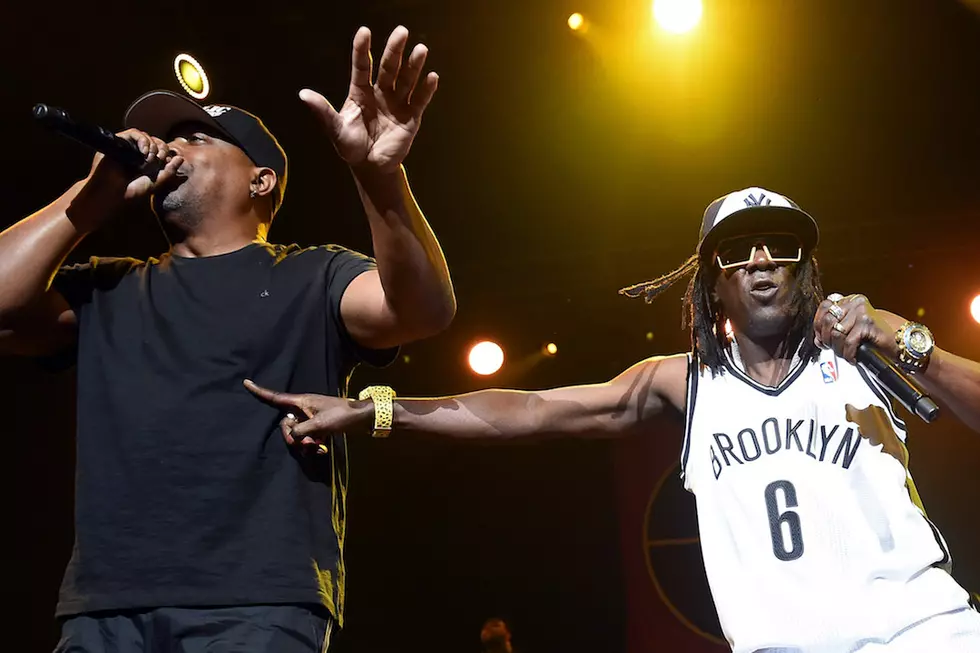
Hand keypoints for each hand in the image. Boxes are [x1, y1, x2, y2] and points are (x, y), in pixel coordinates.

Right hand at [74, 129, 183, 228]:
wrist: (111, 193)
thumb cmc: (131, 191)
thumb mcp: (156, 183)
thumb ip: (169, 171)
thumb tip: (180, 157)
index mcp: (147, 162)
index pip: (161, 150)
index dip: (166, 154)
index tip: (166, 163)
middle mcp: (138, 154)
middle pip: (156, 142)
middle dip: (161, 150)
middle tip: (156, 162)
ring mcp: (128, 147)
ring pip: (146, 137)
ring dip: (152, 147)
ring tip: (148, 160)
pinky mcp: (118, 142)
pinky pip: (134, 133)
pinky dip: (143, 140)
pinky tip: (144, 152)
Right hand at [243, 379, 370, 454]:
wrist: (363, 418)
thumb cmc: (342, 415)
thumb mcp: (319, 424)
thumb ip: (301, 430)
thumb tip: (291, 434)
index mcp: (302, 401)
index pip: (276, 397)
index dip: (260, 391)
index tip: (246, 382)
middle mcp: (304, 409)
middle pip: (286, 424)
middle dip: (293, 437)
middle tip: (307, 444)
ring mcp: (311, 418)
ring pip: (297, 433)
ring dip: (305, 443)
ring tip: (318, 447)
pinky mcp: (319, 427)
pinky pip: (307, 438)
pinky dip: (313, 445)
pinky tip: (323, 449)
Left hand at [300, 26, 438, 172]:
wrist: (370, 167)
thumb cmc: (351, 147)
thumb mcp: (336, 130)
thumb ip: (323, 112)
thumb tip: (303, 94)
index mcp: (360, 92)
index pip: (362, 66)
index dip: (362, 49)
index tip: (365, 32)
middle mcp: (380, 93)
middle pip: (389, 68)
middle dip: (395, 50)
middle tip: (402, 31)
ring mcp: (397, 104)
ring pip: (407, 80)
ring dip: (414, 65)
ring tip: (421, 49)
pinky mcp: (411, 117)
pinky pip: (420, 101)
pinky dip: (427, 89)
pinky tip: (432, 77)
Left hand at [814, 294, 901, 363]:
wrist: (897, 344)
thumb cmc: (873, 338)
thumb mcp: (849, 331)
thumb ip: (831, 331)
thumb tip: (817, 339)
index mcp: (848, 301)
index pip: (824, 307)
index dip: (818, 326)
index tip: (822, 338)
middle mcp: (855, 302)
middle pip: (827, 322)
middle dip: (828, 340)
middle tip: (836, 349)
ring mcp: (862, 311)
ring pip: (836, 333)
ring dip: (838, 349)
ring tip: (846, 354)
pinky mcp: (867, 323)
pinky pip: (848, 341)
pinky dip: (848, 353)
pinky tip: (853, 357)